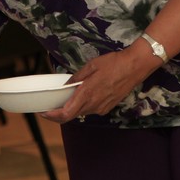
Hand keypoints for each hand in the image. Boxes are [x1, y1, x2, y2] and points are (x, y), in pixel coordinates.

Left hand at [40, 46, 155, 123]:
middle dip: (60, 112)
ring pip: (82, 112)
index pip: (66, 114)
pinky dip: (84, 105)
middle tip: (51, 106)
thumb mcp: (91, 66)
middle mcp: (94, 105)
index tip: (44, 113)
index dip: (53, 116)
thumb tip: (66, 85)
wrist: (135, 67)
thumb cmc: (114, 63)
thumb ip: (77, 78)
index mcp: (87, 94)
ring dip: (73, 108)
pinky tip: (84, 95)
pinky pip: (92, 109)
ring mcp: (102, 108)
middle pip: (72, 115)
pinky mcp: (108, 107)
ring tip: (67, 97)